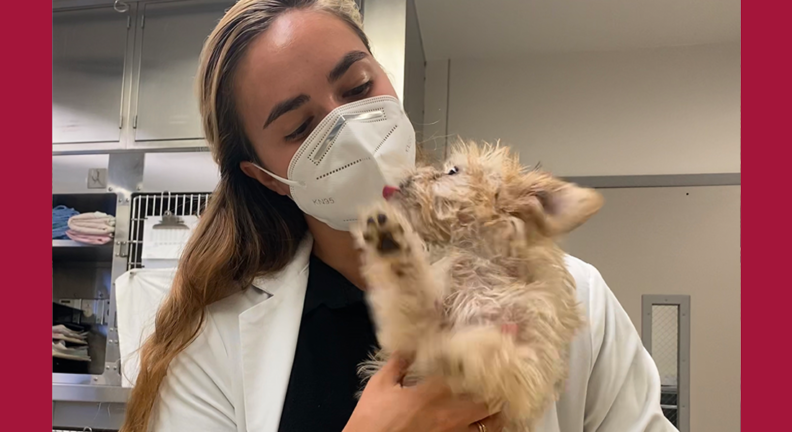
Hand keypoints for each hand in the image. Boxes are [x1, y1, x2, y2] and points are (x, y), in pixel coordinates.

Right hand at [344, 353, 503, 431]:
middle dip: (502, 379)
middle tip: (510, 365)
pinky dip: (489, 426)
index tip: (509, 332)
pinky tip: (489, 418)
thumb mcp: (380, 385)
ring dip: (499, 406)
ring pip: (493, 421)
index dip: (490, 349)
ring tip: (503, 393)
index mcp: (433, 391)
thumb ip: (398, 363)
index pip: (468, 365)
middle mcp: (451, 412)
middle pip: (492, 395)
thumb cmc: (372, 418)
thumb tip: (410, 344)